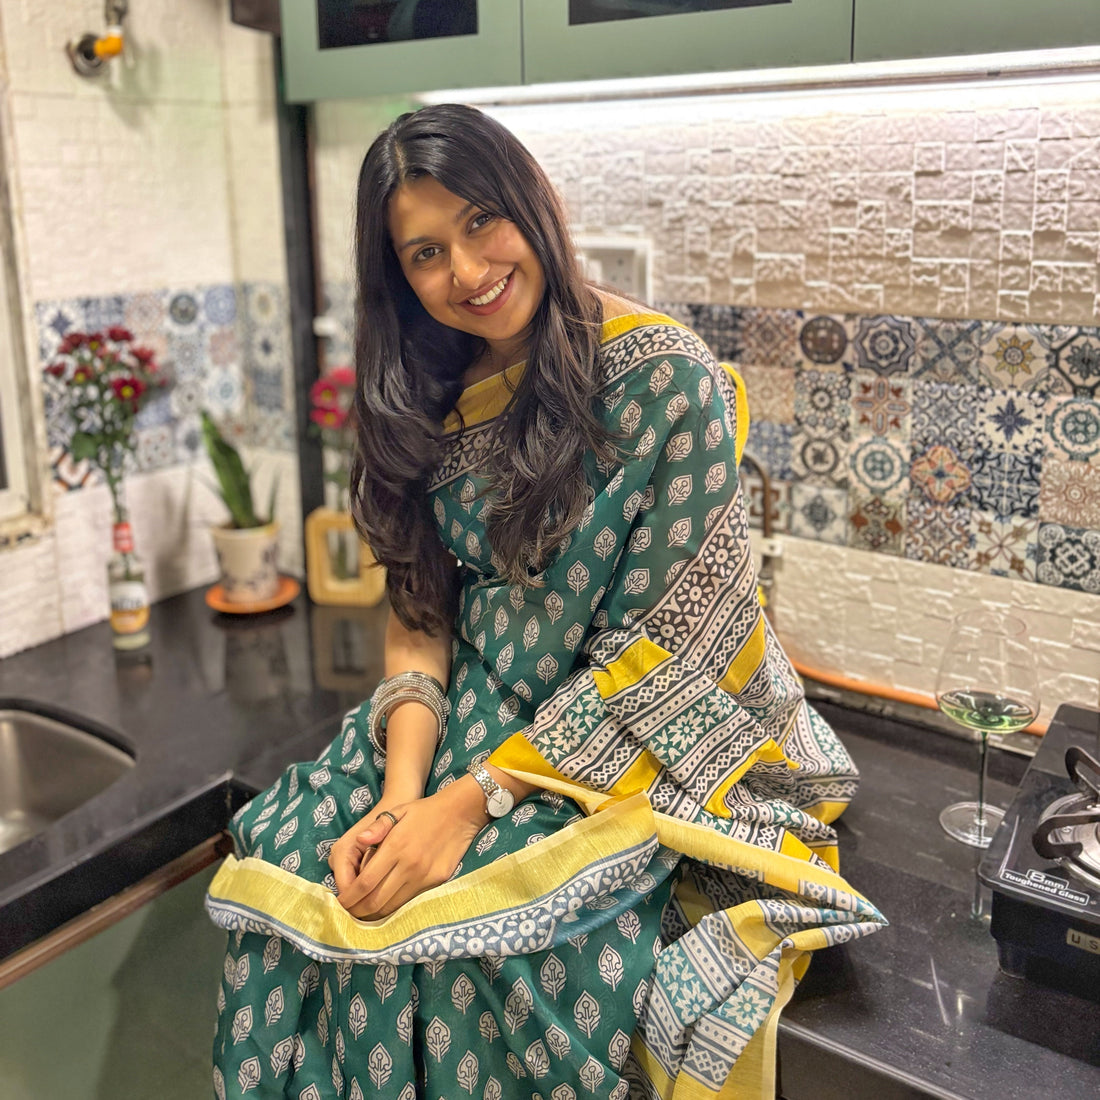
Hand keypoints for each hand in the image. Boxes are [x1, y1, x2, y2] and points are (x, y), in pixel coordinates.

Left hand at [328, 780, 488, 918]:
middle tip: (348, 914)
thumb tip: (360, 840)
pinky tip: (388, 906)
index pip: (365, 882)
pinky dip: (396, 907)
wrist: (461, 812)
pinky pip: (412, 900)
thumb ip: (378, 826)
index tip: (340, 904)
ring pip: (394, 905)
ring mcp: (424, 876)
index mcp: (395, 847)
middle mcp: (409, 865)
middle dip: (358, 911)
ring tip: (364, 914)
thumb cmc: (425, 811)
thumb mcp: (398, 811)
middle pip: (376, 900)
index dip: (350, 897)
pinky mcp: (437, 881)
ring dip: (376, 914)